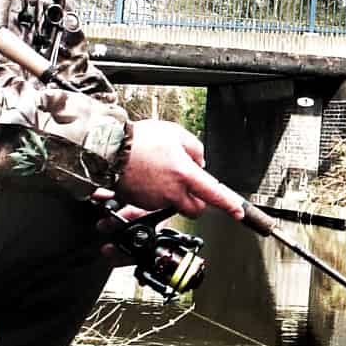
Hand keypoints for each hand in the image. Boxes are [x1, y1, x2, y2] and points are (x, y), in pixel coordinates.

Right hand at [112, 118, 243, 218]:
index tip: (237, 212)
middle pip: (195, 209)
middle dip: (198, 202)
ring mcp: (155, 200)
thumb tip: (199, 161)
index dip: (229, 205)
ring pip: (174, 206)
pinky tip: (149, 178)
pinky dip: (156, 195)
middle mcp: (172, 192)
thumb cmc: (140, 140)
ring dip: (175, 197)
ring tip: (163, 176)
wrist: (108, 150)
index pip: (214, 194)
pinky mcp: (141, 203)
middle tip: (192, 188)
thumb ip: (194, 148)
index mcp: (184, 174)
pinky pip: (155, 203)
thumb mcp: (175, 133)